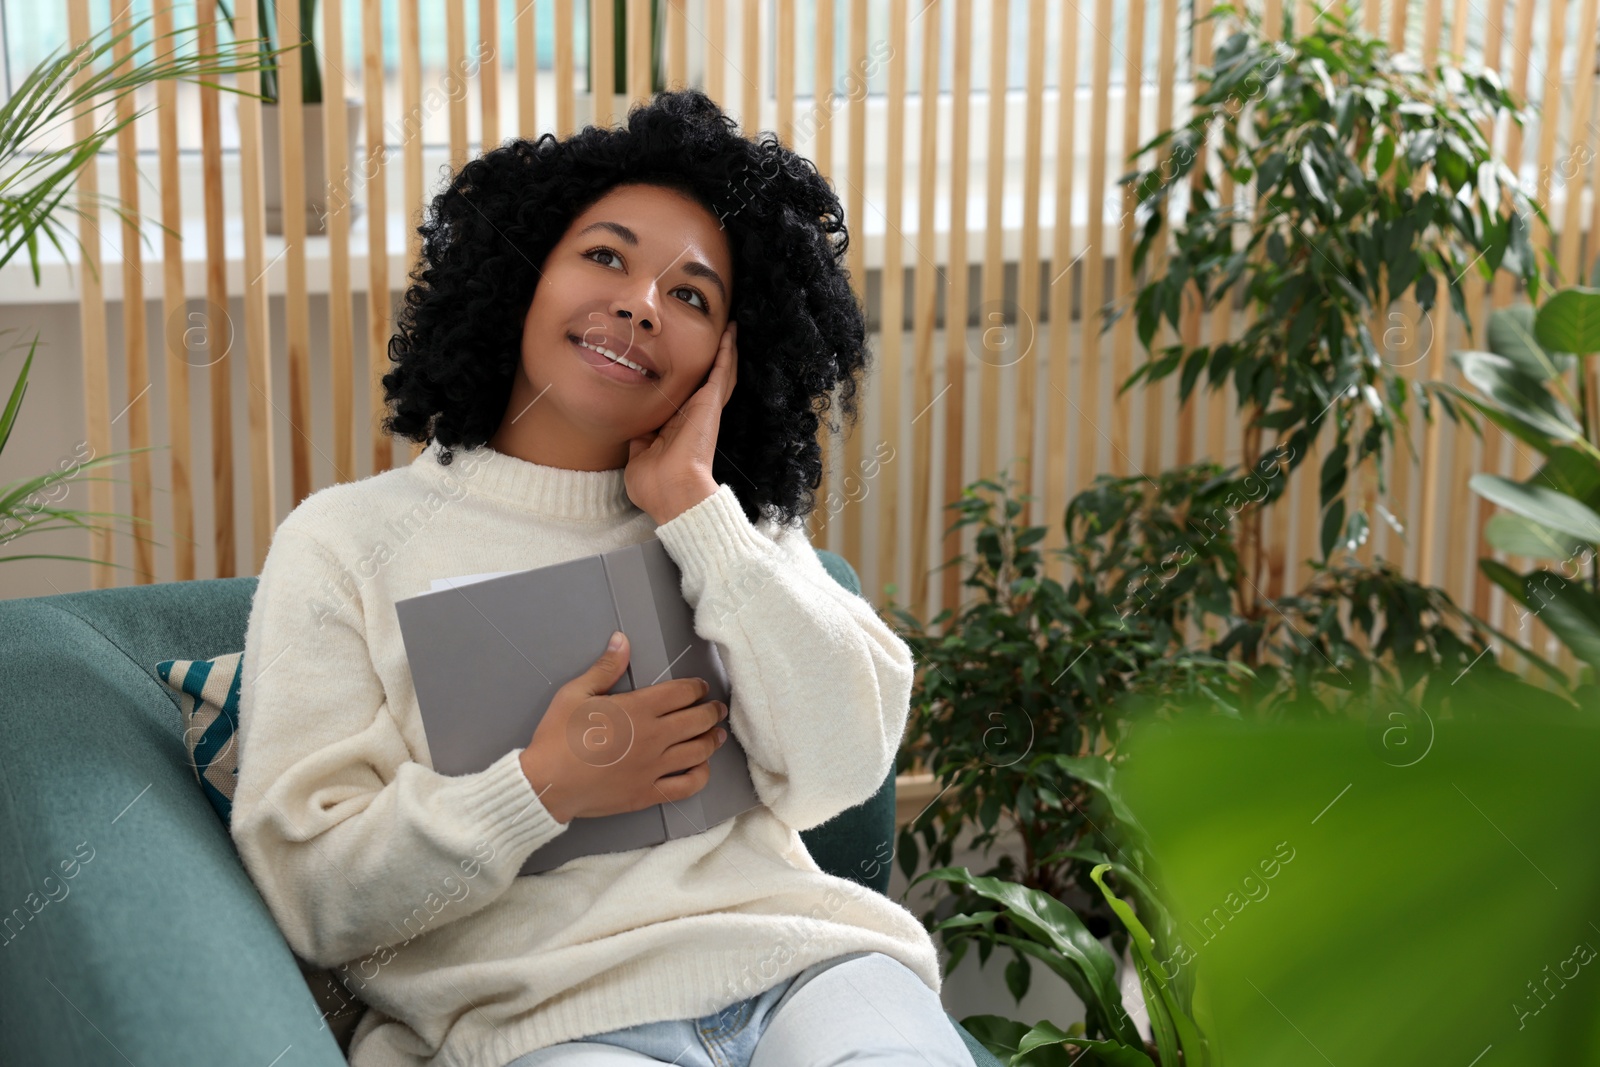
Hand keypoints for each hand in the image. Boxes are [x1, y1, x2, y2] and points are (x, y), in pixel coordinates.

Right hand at [519, 631, 728, 823]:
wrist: (547, 783)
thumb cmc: (559, 736)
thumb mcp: (576, 693)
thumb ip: (605, 667)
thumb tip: (622, 640)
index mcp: (638, 709)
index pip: (682, 693)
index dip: (697, 688)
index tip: (701, 688)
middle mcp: (654, 736)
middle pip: (698, 720)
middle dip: (712, 712)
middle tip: (718, 709)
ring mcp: (654, 767)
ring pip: (698, 751)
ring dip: (713, 740)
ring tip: (718, 735)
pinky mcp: (649, 793)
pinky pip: (687, 785)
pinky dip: (701, 775)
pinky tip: (702, 768)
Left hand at [624, 321, 737, 523]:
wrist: (670, 492)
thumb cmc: (654, 484)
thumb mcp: (639, 456)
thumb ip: (640, 438)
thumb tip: (635, 427)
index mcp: (678, 428)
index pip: (686, 398)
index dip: (688, 381)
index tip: (687, 364)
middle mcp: (695, 417)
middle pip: (709, 381)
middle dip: (715, 359)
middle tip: (722, 336)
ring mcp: (705, 410)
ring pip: (721, 373)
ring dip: (726, 351)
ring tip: (731, 329)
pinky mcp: (710, 404)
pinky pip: (722, 371)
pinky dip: (726, 351)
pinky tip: (730, 333)